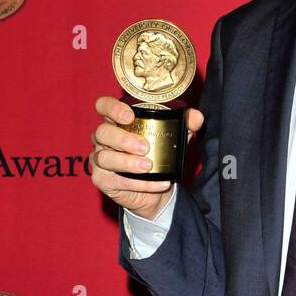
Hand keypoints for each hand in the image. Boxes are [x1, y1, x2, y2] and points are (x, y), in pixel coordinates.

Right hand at [89, 96, 203, 218]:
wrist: (157, 189)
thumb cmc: (159, 155)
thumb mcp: (174, 138)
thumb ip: (184, 125)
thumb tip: (196, 117)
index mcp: (116, 121)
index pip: (103, 106)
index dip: (112, 108)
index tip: (129, 116)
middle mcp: (103, 138)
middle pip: (102, 132)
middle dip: (123, 139)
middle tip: (145, 147)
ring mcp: (100, 159)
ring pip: (104, 157)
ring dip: (127, 162)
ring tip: (149, 166)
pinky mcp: (102, 180)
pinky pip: (116, 181)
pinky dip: (139, 183)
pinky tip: (158, 183)